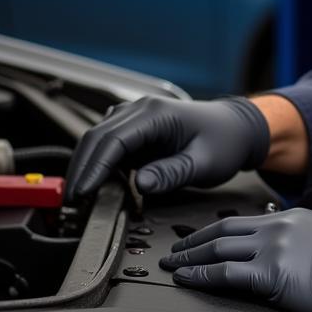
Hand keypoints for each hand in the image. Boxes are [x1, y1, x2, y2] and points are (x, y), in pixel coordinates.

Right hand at [65, 96, 268, 200]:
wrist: (238, 128)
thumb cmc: (225, 141)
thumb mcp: (204, 162)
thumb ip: (172, 173)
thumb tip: (142, 184)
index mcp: (156, 114)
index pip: (113, 140)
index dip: (94, 168)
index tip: (83, 192)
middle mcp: (141, 110)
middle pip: (97, 137)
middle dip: (81, 168)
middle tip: (72, 201)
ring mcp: (137, 118)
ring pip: (98, 139)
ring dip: (86, 165)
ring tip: (80, 197)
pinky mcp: (137, 130)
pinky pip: (109, 144)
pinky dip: (99, 163)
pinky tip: (97, 184)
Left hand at [160, 208, 311, 311]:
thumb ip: (301, 250)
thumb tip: (291, 268)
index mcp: (293, 219)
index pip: (244, 221)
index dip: (215, 230)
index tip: (200, 238)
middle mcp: (280, 227)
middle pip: (223, 229)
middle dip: (193, 240)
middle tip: (174, 249)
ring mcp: (275, 248)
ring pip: (218, 247)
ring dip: (190, 257)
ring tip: (172, 265)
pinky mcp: (274, 274)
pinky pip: (226, 273)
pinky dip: (201, 276)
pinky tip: (186, 280)